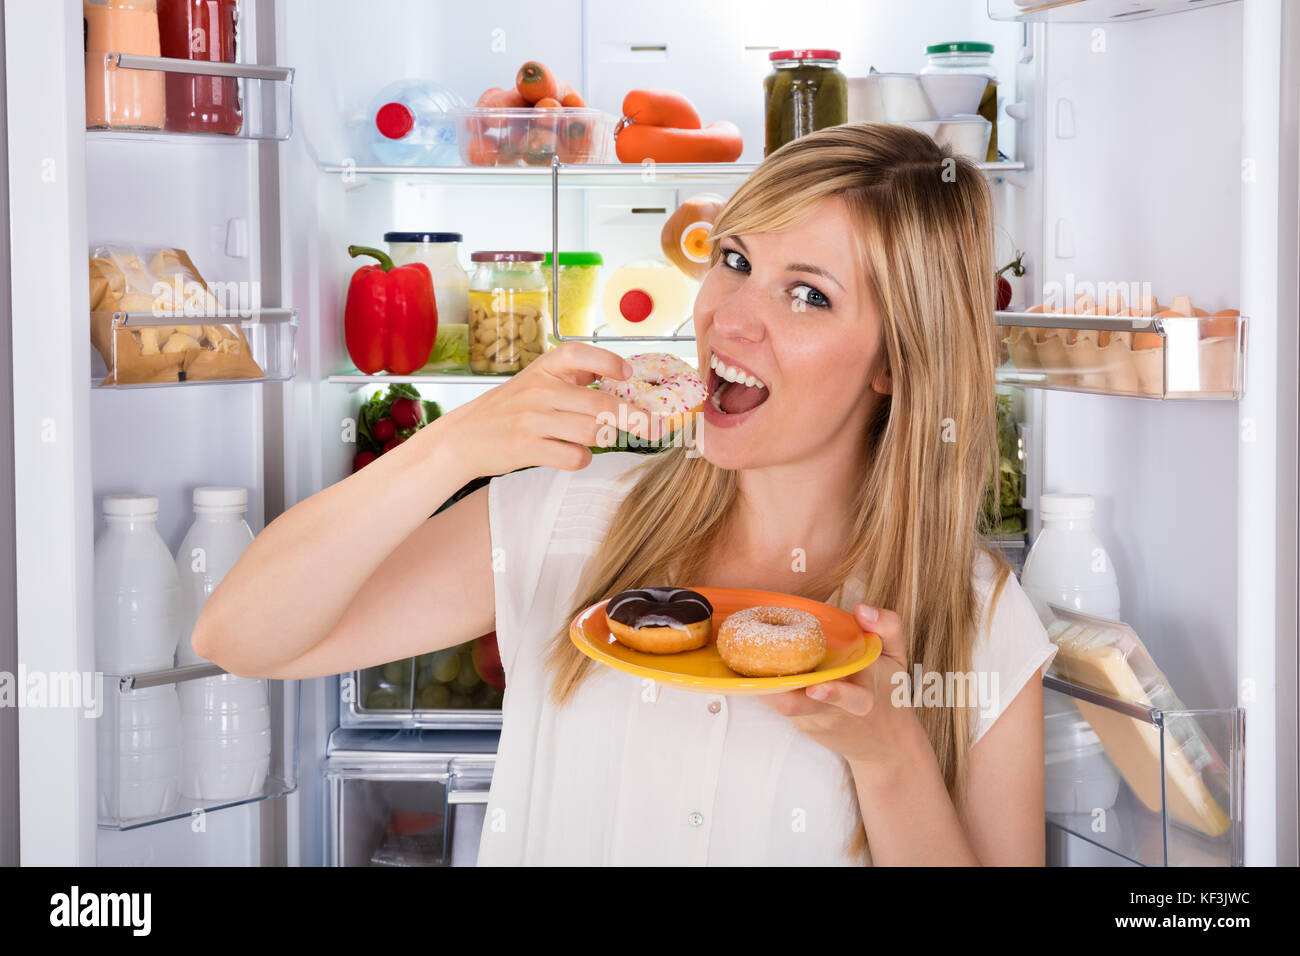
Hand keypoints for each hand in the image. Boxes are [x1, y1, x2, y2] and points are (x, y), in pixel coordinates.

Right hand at [428, 343, 651, 479]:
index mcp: (545, 368)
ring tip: (596, 438)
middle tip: (655, 428)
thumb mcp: (537, 380)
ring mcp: (533, 420)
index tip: (628, 374)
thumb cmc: (511, 408)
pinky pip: (574, 457)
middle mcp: (540, 390)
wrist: (465, 436)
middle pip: (602, 404)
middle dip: (636, 418)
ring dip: (604, 439)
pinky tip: (575, 454)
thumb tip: (623, 376)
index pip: (581, 354)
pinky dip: (582, 459)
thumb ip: (574, 376)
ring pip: (592, 432)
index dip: (609, 363)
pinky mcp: (527, 448)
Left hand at [760, 604, 920, 766]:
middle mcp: (834, 712)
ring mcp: (814, 721)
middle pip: (798, 708)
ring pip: (782, 707)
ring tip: (741, 665)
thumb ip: (888, 627)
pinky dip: (765, 688)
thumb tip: (861, 608)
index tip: (817, 687)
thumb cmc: (889, 692)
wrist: (885, 746)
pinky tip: (747, 669)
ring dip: (762, 687)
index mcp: (863, 697)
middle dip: (776, 692)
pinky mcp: (802, 724)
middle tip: (754, 671)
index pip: (851, 698)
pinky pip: (780, 704)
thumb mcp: (897, 658)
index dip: (834, 693)